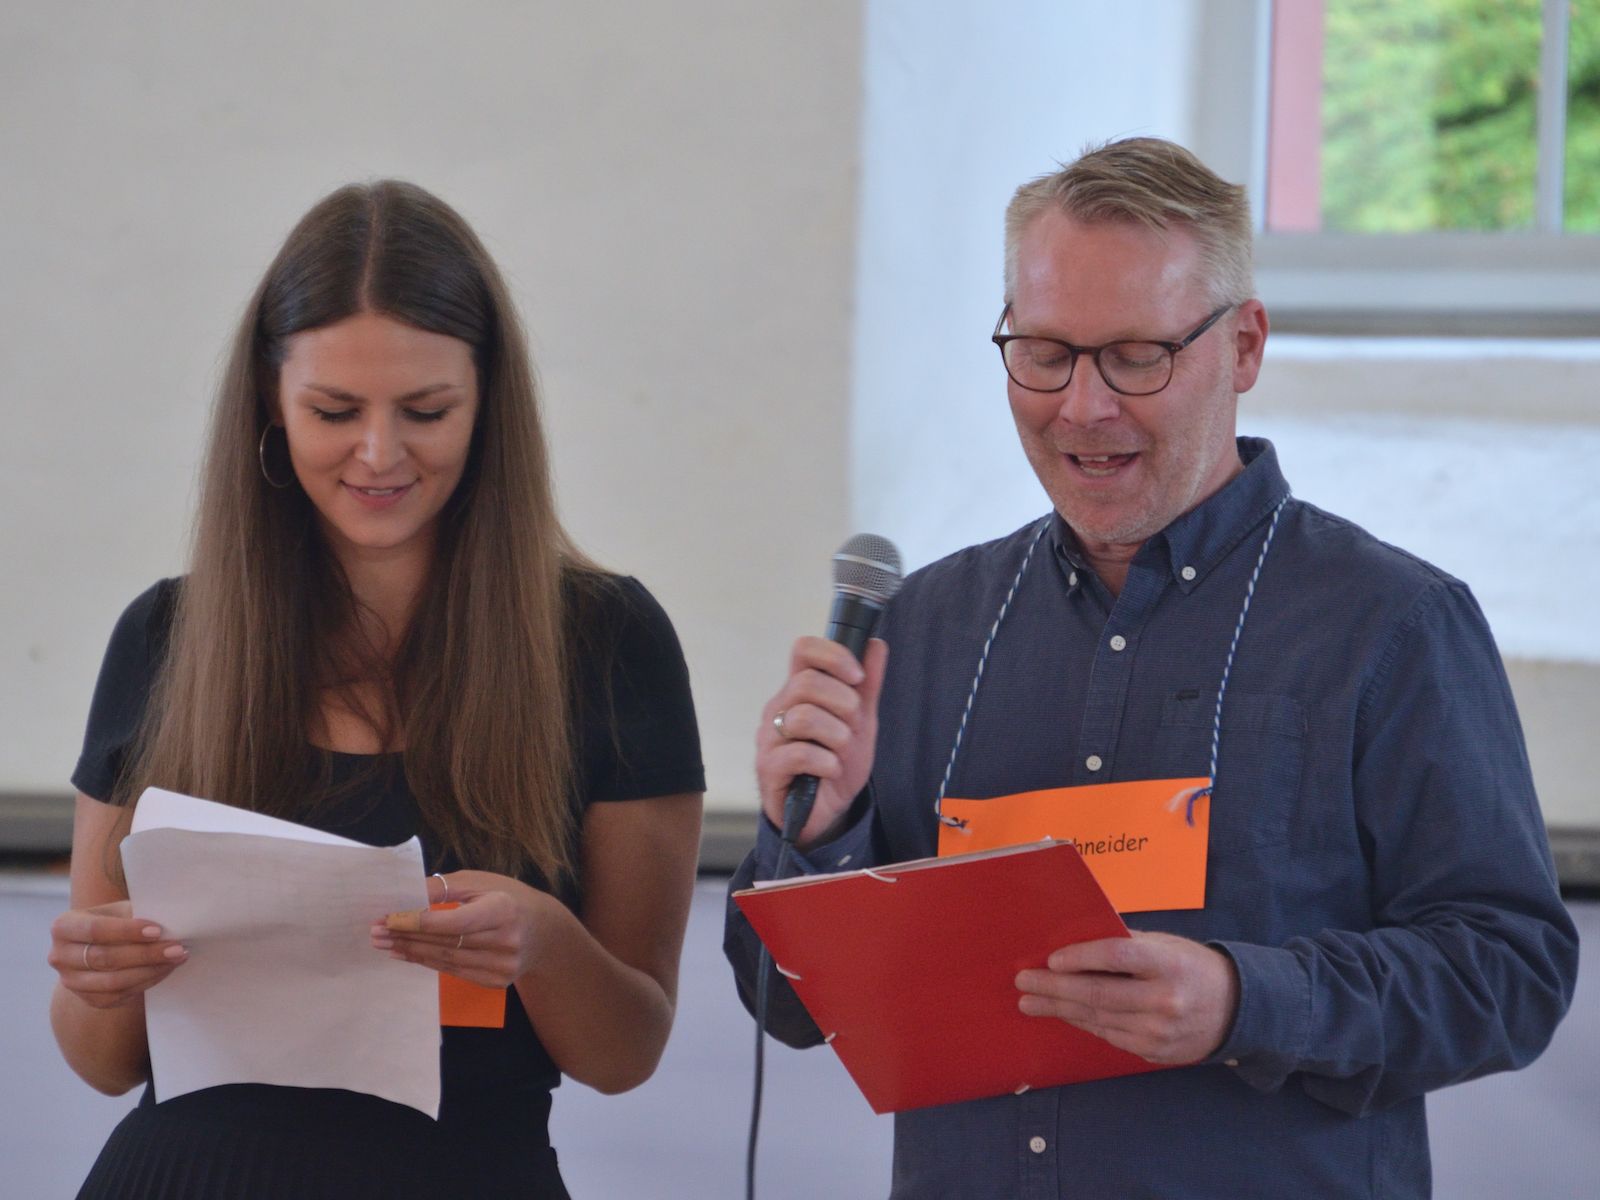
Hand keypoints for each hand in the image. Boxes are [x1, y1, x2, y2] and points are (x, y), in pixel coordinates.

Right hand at [48, 900, 186, 1008]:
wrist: (104, 948)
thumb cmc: (118, 922)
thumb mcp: (121, 910)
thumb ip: (138, 912)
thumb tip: (171, 918)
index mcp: (64, 926)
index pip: (95, 930)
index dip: (127, 931)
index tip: (158, 930)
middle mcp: (60, 956)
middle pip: (104, 958)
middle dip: (145, 954)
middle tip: (177, 948)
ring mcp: (71, 982)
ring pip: (113, 981)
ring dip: (150, 970)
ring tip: (178, 958)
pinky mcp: (89, 999)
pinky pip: (119, 995)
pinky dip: (146, 982)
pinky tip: (165, 969)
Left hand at [375, 870, 553, 987]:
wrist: (543, 931)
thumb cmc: (507, 898)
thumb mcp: (480, 882)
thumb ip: (444, 888)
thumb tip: (406, 893)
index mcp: (503, 909)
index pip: (453, 921)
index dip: (418, 922)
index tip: (388, 918)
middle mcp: (506, 941)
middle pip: (446, 942)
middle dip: (407, 937)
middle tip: (376, 932)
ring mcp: (503, 966)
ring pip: (446, 960)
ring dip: (411, 951)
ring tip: (385, 943)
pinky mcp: (497, 982)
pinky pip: (454, 971)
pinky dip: (427, 962)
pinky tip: (407, 954)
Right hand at [756, 636, 887, 848]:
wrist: (825, 811)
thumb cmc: (836, 760)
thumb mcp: (860, 721)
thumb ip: (867, 685)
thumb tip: (876, 645)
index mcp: (799, 690)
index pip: (803, 650)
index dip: (833, 656)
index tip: (857, 677)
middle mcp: (779, 708)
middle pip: (806, 682)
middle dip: (842, 702)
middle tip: (853, 723)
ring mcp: (770, 737)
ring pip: (803, 717)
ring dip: (836, 735)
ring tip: (842, 750)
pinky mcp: (768, 767)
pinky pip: (799, 753)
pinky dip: (826, 762)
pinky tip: (831, 769)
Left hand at [1014, 931, 1239, 1064]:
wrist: (1235, 1009)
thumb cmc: (1191, 966)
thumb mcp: (1165, 944)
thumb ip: (1125, 943)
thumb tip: (1075, 941)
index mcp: (1167, 963)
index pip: (1117, 956)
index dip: (1081, 957)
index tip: (1052, 959)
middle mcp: (1164, 1000)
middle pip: (1099, 993)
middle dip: (1055, 988)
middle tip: (1024, 982)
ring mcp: (1159, 1031)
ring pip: (1098, 1018)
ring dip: (1059, 1009)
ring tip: (1030, 1002)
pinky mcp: (1154, 1053)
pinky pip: (1109, 1035)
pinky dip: (1083, 1022)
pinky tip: (1063, 1014)